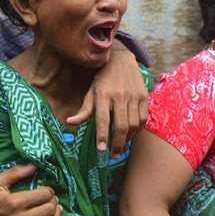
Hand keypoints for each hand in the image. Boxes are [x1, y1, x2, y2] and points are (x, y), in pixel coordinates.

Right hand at [0, 164, 62, 215]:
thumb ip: (16, 172)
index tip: (48, 191)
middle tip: (53, 200)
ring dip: (57, 215)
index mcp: (14, 203)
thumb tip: (35, 164)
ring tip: (56, 210)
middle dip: (54, 202)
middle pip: (50, 209)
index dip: (49, 190)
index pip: (44, 194)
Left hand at [66, 44, 148, 158]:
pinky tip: (131, 134)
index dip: (102, 136)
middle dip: (117, 144)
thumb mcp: (91, 91)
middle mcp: (119, 95)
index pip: (103, 119)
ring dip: (128, 139)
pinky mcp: (144, 96)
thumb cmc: (103, 78)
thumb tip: (70, 123)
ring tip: (121, 146)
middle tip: (113, 155)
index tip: (101, 150)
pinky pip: (143, 118)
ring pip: (133, 124)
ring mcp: (133, 95)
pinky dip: (138, 129)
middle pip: (120, 125)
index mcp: (103, 94)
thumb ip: (84, 109)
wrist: (121, 59)